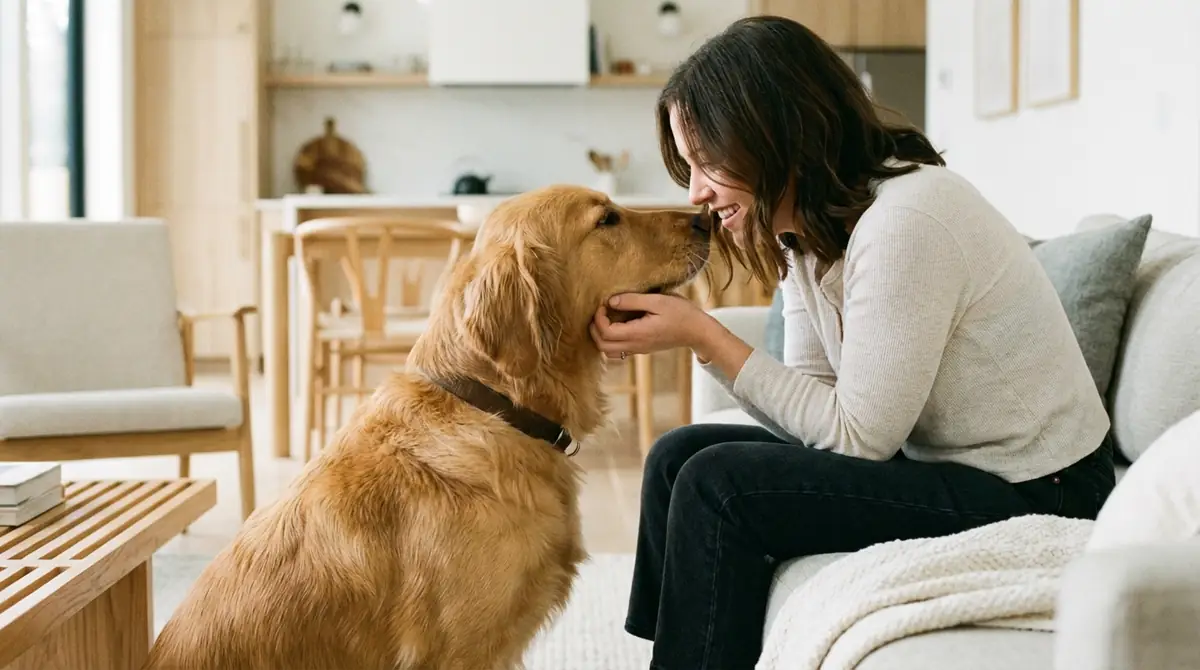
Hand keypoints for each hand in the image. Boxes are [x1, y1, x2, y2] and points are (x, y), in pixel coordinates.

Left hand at [589, 293, 710, 359]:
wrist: (698, 332)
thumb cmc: (681, 313)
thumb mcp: (658, 301)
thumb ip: (632, 300)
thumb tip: (611, 301)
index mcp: (638, 334)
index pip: (606, 333)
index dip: (598, 318)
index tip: (603, 304)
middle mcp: (636, 345)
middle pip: (602, 346)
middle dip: (595, 329)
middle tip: (600, 311)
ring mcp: (639, 349)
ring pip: (608, 352)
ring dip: (601, 337)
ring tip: (606, 319)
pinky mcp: (642, 349)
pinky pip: (618, 351)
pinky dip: (610, 340)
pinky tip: (617, 325)